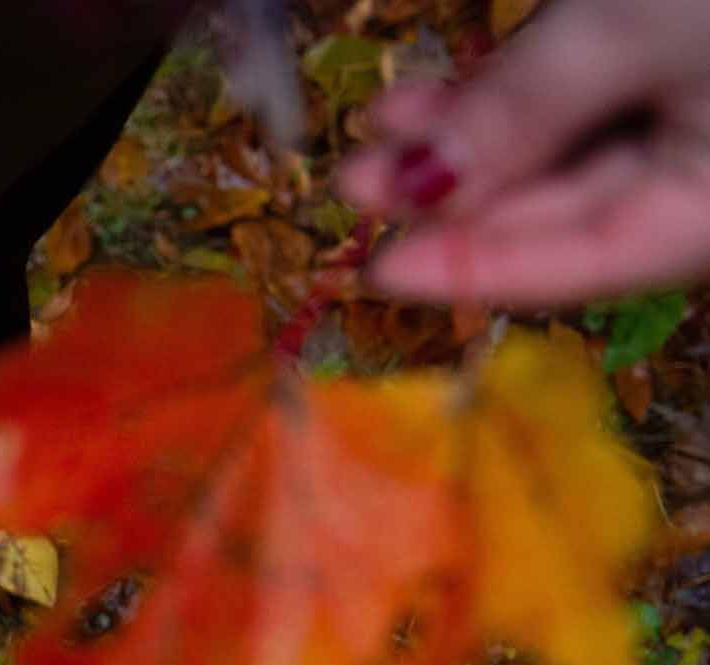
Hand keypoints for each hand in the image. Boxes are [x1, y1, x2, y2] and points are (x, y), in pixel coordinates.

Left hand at [337, 0, 709, 304]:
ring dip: (473, 140)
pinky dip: (520, 89)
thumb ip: (526, 114)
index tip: (376, 271)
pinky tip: (437, 90)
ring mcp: (709, 104)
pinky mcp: (689, 43)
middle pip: (574, 207)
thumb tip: (422, 189)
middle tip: (352, 185)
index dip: (476, 270)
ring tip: (380, 126)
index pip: (591, 261)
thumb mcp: (635, 31)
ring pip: (577, 144)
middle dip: (458, 196)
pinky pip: (599, 86)